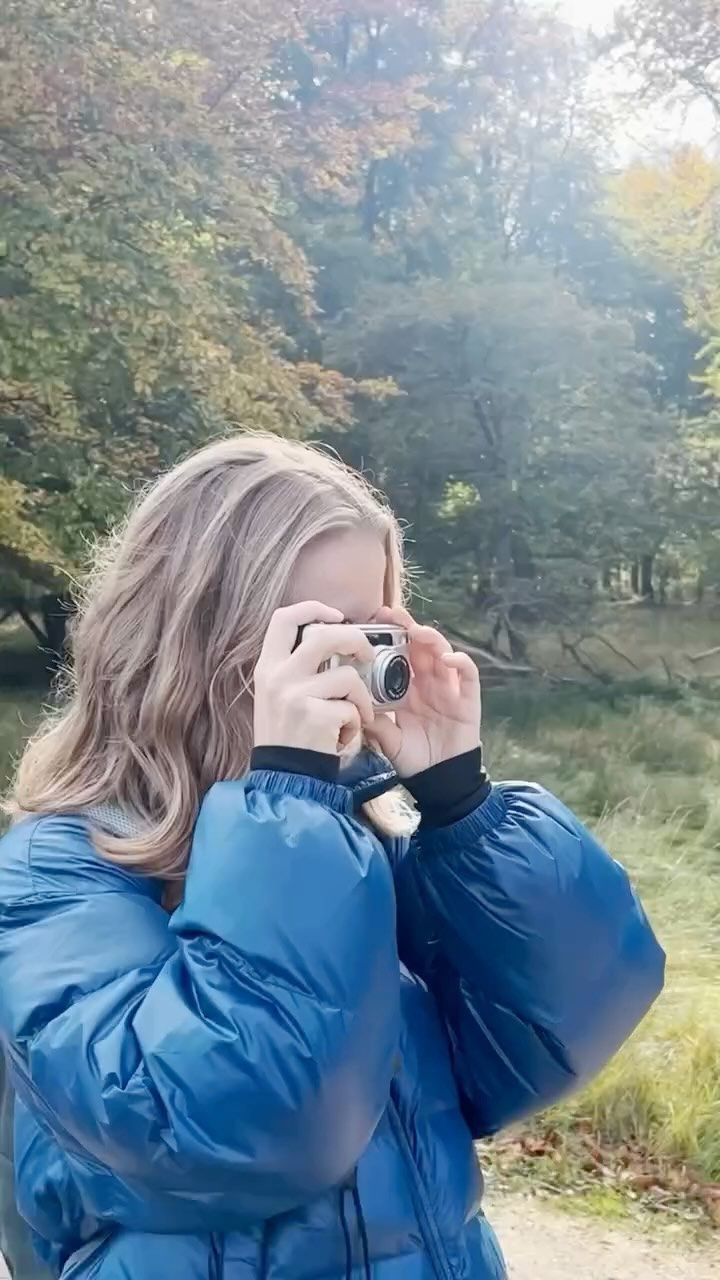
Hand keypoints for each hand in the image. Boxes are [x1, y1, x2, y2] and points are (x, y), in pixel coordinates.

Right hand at [254, 602, 375, 754]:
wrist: (283, 778)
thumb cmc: (287, 736)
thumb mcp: (276, 695)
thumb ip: (294, 667)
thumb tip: (328, 638)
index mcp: (267, 667)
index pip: (283, 618)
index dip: (312, 608)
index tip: (334, 615)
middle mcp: (278, 676)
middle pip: (324, 636)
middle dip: (355, 640)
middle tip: (367, 655)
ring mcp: (295, 696)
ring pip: (347, 676)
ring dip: (361, 697)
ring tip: (356, 715)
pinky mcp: (315, 717)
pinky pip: (352, 708)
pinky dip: (356, 723)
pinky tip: (343, 736)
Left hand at [367, 607, 480, 777]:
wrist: (439, 780)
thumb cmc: (414, 759)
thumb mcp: (387, 740)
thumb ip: (374, 723)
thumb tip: (352, 705)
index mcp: (408, 688)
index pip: (399, 654)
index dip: (390, 637)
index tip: (373, 621)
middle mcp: (429, 683)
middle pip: (420, 646)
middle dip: (407, 627)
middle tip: (391, 614)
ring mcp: (449, 688)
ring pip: (443, 653)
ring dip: (431, 638)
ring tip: (417, 630)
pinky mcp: (467, 699)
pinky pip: (467, 674)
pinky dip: (460, 662)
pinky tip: (448, 658)